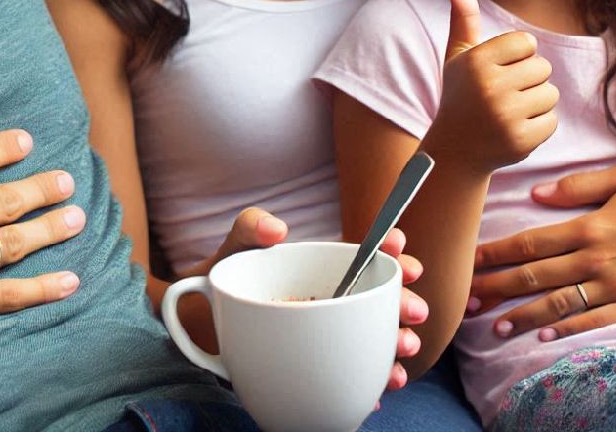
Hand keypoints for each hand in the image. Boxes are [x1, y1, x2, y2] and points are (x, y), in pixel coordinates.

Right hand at [0, 50, 85, 357]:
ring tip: (78, 219)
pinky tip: (68, 284)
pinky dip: (38, 291)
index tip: (27, 141)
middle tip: (68, 182)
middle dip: (39, 189)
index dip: (2, 149)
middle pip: (3, 202)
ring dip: (47, 230)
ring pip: (11, 245)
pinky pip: (2, 297)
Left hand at [188, 214, 424, 391]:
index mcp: (324, 269)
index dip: (387, 247)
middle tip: (413, 309)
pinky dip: (370, 382)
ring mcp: (330, 336)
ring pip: (376, 342)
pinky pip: (353, 377)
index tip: (399, 242)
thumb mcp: (236, 246)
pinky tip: (379, 387)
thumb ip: (249, 227)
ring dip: (398, 346)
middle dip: (405, 303)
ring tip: (404, 348)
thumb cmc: (228, 278)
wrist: (203, 322)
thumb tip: (276, 229)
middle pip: (380, 301)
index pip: (365, 256)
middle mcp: (334, 302)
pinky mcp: (321, 368)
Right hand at [424, 0, 557, 173]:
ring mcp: (506, 115)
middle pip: (542, 68)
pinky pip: (551, 120)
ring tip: (507, 111)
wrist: (454, 149)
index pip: (526, 42)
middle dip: (526, 80)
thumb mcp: (457, 55)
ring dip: (534, 102)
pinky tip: (513, 129)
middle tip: (500, 94)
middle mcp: (490, 86)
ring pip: (549, 94)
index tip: (495, 71)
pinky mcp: (521, 140)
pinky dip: (537, 125)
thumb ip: (461, 15)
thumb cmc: (460, 94)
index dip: (515, 56)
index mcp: (476, 60)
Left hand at [469, 163, 615, 341]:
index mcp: (590, 228)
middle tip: (466, 300)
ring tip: (494, 327)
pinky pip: (599, 320)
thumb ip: (581, 186)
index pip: (530, 243)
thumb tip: (537, 194)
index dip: (495, 254)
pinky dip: (571, 329)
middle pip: (536, 277)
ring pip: (561, 304)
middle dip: (498, 289)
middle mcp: (598, 260)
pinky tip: (545, 337)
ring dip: (525, 316)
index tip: (466, 260)